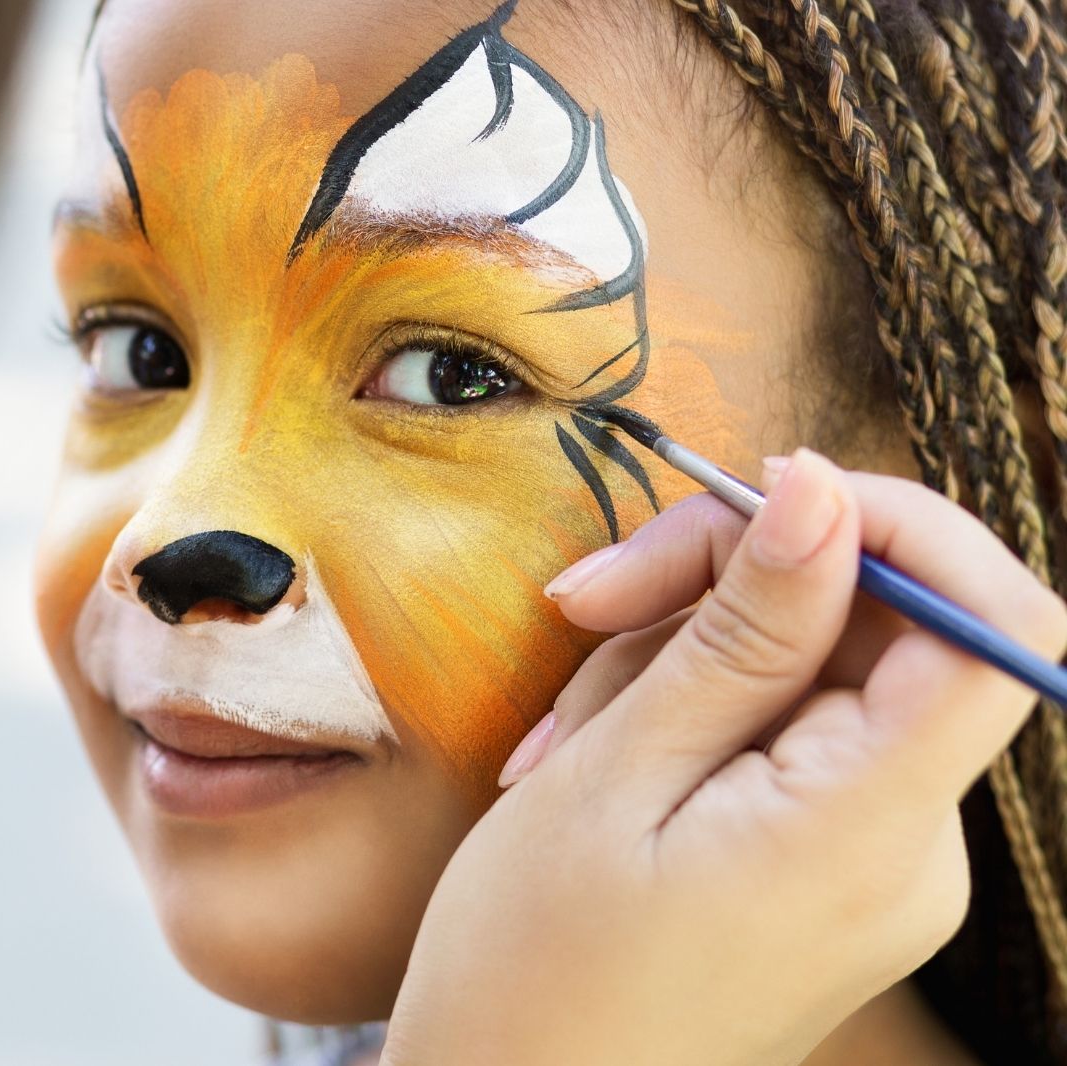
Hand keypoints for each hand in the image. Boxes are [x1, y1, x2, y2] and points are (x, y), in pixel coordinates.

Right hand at [382, 449, 1066, 1065]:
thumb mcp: (617, 775)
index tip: (763, 497)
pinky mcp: (829, 868)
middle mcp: (908, 852)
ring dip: (679, 662)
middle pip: (877, 632)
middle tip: (587, 606)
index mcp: (867, 834)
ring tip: (567, 740)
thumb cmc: (532, 966)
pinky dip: (690, 716)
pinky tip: (598, 758)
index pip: (991, 628)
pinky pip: (787, 737)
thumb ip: (743, 633)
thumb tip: (824, 492)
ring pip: (812, 674)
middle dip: (727, 589)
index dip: (902, 528)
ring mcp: (873, 865)